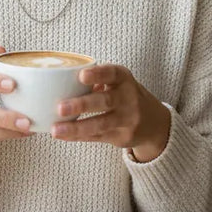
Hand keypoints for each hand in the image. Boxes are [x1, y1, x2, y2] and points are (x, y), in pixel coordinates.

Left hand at [51, 64, 170, 161]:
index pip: (112, 73)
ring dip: (76, 127)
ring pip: (100, 124)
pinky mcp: (123, 137)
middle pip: (105, 101)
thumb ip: (95, 81)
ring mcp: (128, 120)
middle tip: (60, 107)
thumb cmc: (125, 96)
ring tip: (55, 129)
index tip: (81, 75)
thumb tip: (61, 82)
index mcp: (125, 79)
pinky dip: (77, 136)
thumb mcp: (118, 83)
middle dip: (82, 105)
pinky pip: (97, 137)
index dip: (98, 74)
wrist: (155, 123)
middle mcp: (129, 98)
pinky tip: (62, 135)